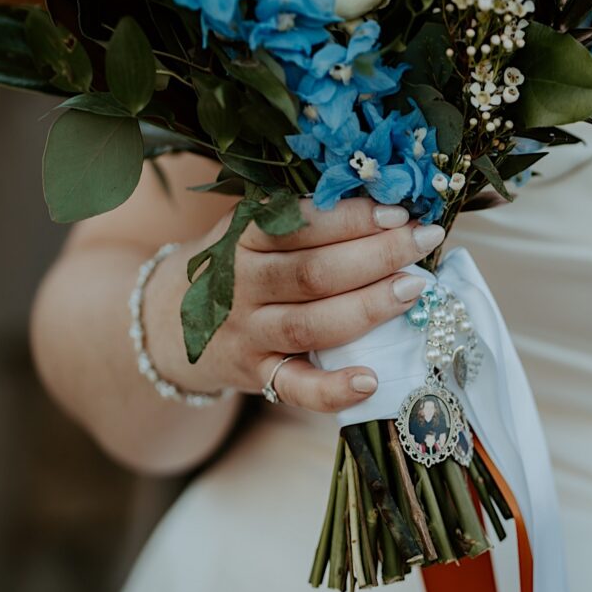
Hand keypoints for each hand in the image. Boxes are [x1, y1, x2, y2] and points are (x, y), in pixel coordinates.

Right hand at [144, 197, 445, 413]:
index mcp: (243, 236)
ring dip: (368, 308)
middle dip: (376, 256)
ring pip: (312, 324)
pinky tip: (371, 380)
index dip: (353, 218)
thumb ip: (306, 216)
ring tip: (414, 289)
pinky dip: (333, 389)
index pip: (301, 223)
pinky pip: (296, 388)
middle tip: (423, 241)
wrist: (168, 320)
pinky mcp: (257, 375)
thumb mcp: (255, 227)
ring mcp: (248, 333)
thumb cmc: (240, 263)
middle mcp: (242, 284)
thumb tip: (389, 203)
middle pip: (314, 272)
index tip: (400, 211)